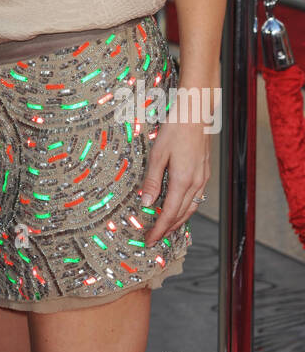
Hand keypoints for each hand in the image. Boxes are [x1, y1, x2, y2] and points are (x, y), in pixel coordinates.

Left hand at [141, 83, 211, 245]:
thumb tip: (146, 203)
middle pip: (181, 214)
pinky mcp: (205, 171)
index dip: (159, 229)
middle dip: (167, 229)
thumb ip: (152, 180)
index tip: (149, 240)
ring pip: (191, 207)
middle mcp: (196, 183)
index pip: (169, 213)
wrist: (196, 112)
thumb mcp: (158, 153)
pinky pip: (197, 197)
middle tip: (154, 238)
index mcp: (183, 180)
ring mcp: (203, 178)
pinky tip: (180, 207)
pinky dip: (187, 208)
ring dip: (178, 221)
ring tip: (166, 228)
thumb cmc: (175, 128)